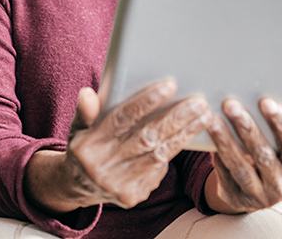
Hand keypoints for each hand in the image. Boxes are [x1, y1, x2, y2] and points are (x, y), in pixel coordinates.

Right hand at [25, 80, 212, 212]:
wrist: (78, 186)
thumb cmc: (84, 145)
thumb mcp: (78, 127)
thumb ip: (85, 111)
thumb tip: (87, 93)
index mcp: (88, 145)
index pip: (122, 119)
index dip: (146, 102)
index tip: (170, 85)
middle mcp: (103, 167)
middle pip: (147, 137)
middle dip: (176, 118)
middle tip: (199, 102)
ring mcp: (118, 185)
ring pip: (159, 154)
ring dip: (184, 134)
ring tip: (204, 116)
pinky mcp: (132, 196)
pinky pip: (158, 170)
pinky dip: (173, 151)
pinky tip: (189, 135)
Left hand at [204, 98, 281, 213]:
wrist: (250, 194)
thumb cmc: (268, 159)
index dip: (281, 124)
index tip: (266, 101)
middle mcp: (280, 186)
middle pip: (264, 155)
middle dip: (247, 128)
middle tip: (230, 104)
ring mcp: (258, 196)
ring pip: (241, 167)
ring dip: (226, 141)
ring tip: (213, 119)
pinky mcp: (235, 198)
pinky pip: (224, 175)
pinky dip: (216, 155)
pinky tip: (207, 137)